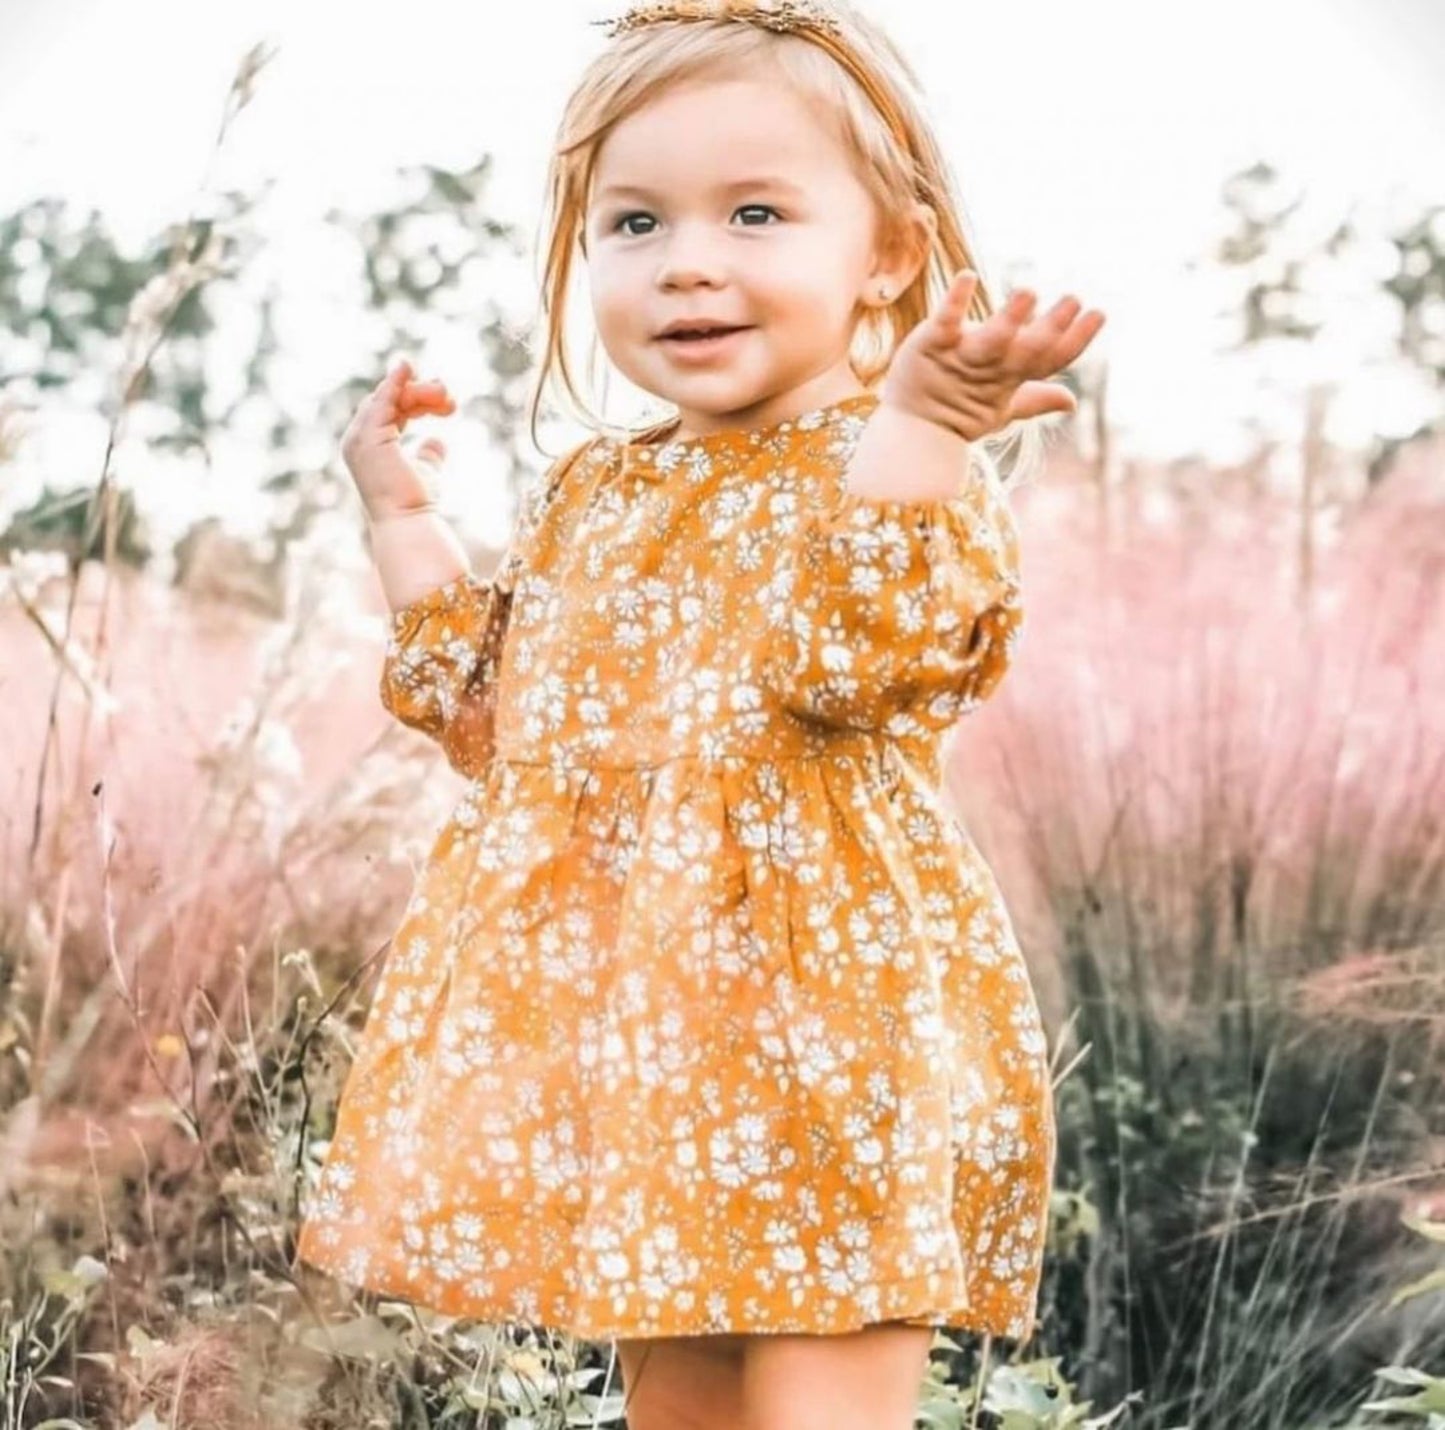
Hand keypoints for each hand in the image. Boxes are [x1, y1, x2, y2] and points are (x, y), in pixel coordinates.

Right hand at [340, 357, 457, 519]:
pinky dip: (396, 382)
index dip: (419, 402)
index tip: (449, 404)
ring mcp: (360, 437)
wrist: (408, 523)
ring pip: (389, 398)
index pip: (392, 411)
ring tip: (446, 393)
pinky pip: (382, 400)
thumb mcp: (426, 471)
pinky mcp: (368, 436)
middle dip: (421, 393)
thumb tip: (437, 440)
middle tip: (450, 396)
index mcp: (370, 446)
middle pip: (389, 400)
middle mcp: (358, 440)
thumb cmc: (416, 504)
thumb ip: (428, 454)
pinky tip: (409, 368)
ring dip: (418, 390)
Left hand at [879, 271, 1105, 441]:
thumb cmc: (957, 414)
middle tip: (1074, 300)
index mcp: (1011, 379)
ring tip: (1028, 292)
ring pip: (991, 340)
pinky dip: (955, 301)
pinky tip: (967, 277)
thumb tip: (1072, 402)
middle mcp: (991, 369)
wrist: (909, 432)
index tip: (1099, 313)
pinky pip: (945, 322)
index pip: (1050, 360)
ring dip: (1010, 318)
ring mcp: (961, 357)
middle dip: (1051, 327)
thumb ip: (1037, 399)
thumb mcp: (1002, 408)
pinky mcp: (931, 345)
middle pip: (1027, 350)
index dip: (1075, 340)